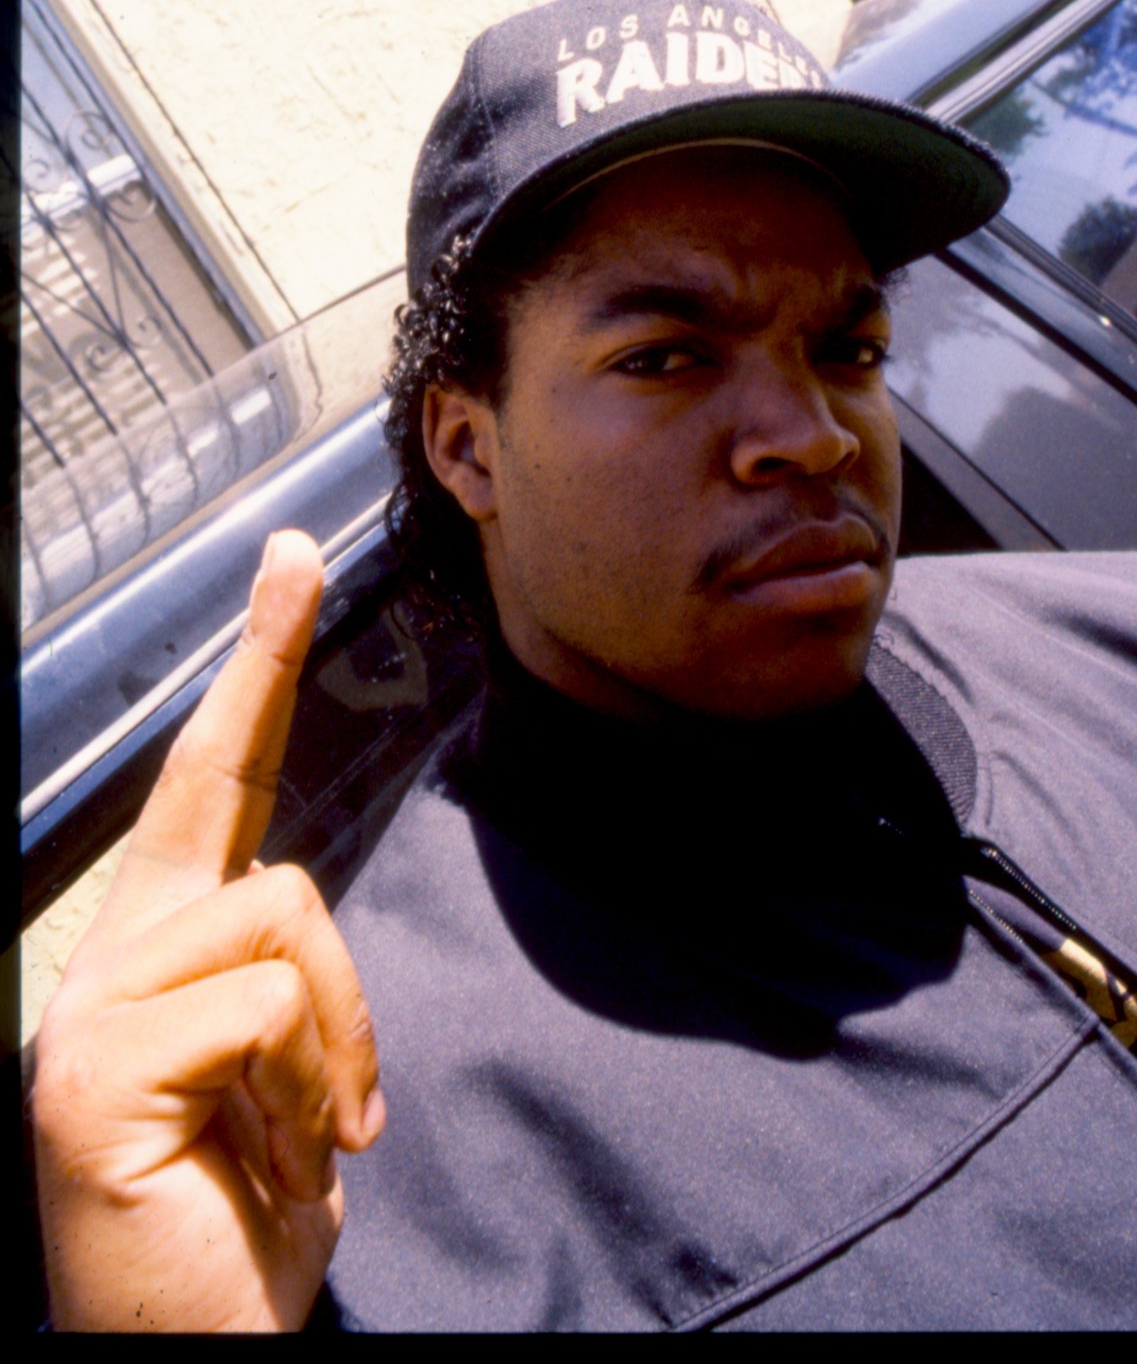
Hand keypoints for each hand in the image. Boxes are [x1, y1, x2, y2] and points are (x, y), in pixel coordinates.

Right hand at [32, 530, 384, 1331]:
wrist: (199, 1354)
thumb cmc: (245, 1224)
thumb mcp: (288, 1082)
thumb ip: (284, 986)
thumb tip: (290, 915)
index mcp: (163, 955)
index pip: (209, 788)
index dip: (249, 674)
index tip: (288, 566)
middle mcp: (113, 960)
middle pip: (216, 786)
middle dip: (262, 660)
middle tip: (295, 557)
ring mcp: (94, 1009)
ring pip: (283, 912)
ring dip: (337, 1033)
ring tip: (310, 1136)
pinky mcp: (97, 1071)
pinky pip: (266, 1003)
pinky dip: (310, 1082)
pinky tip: (277, 1163)